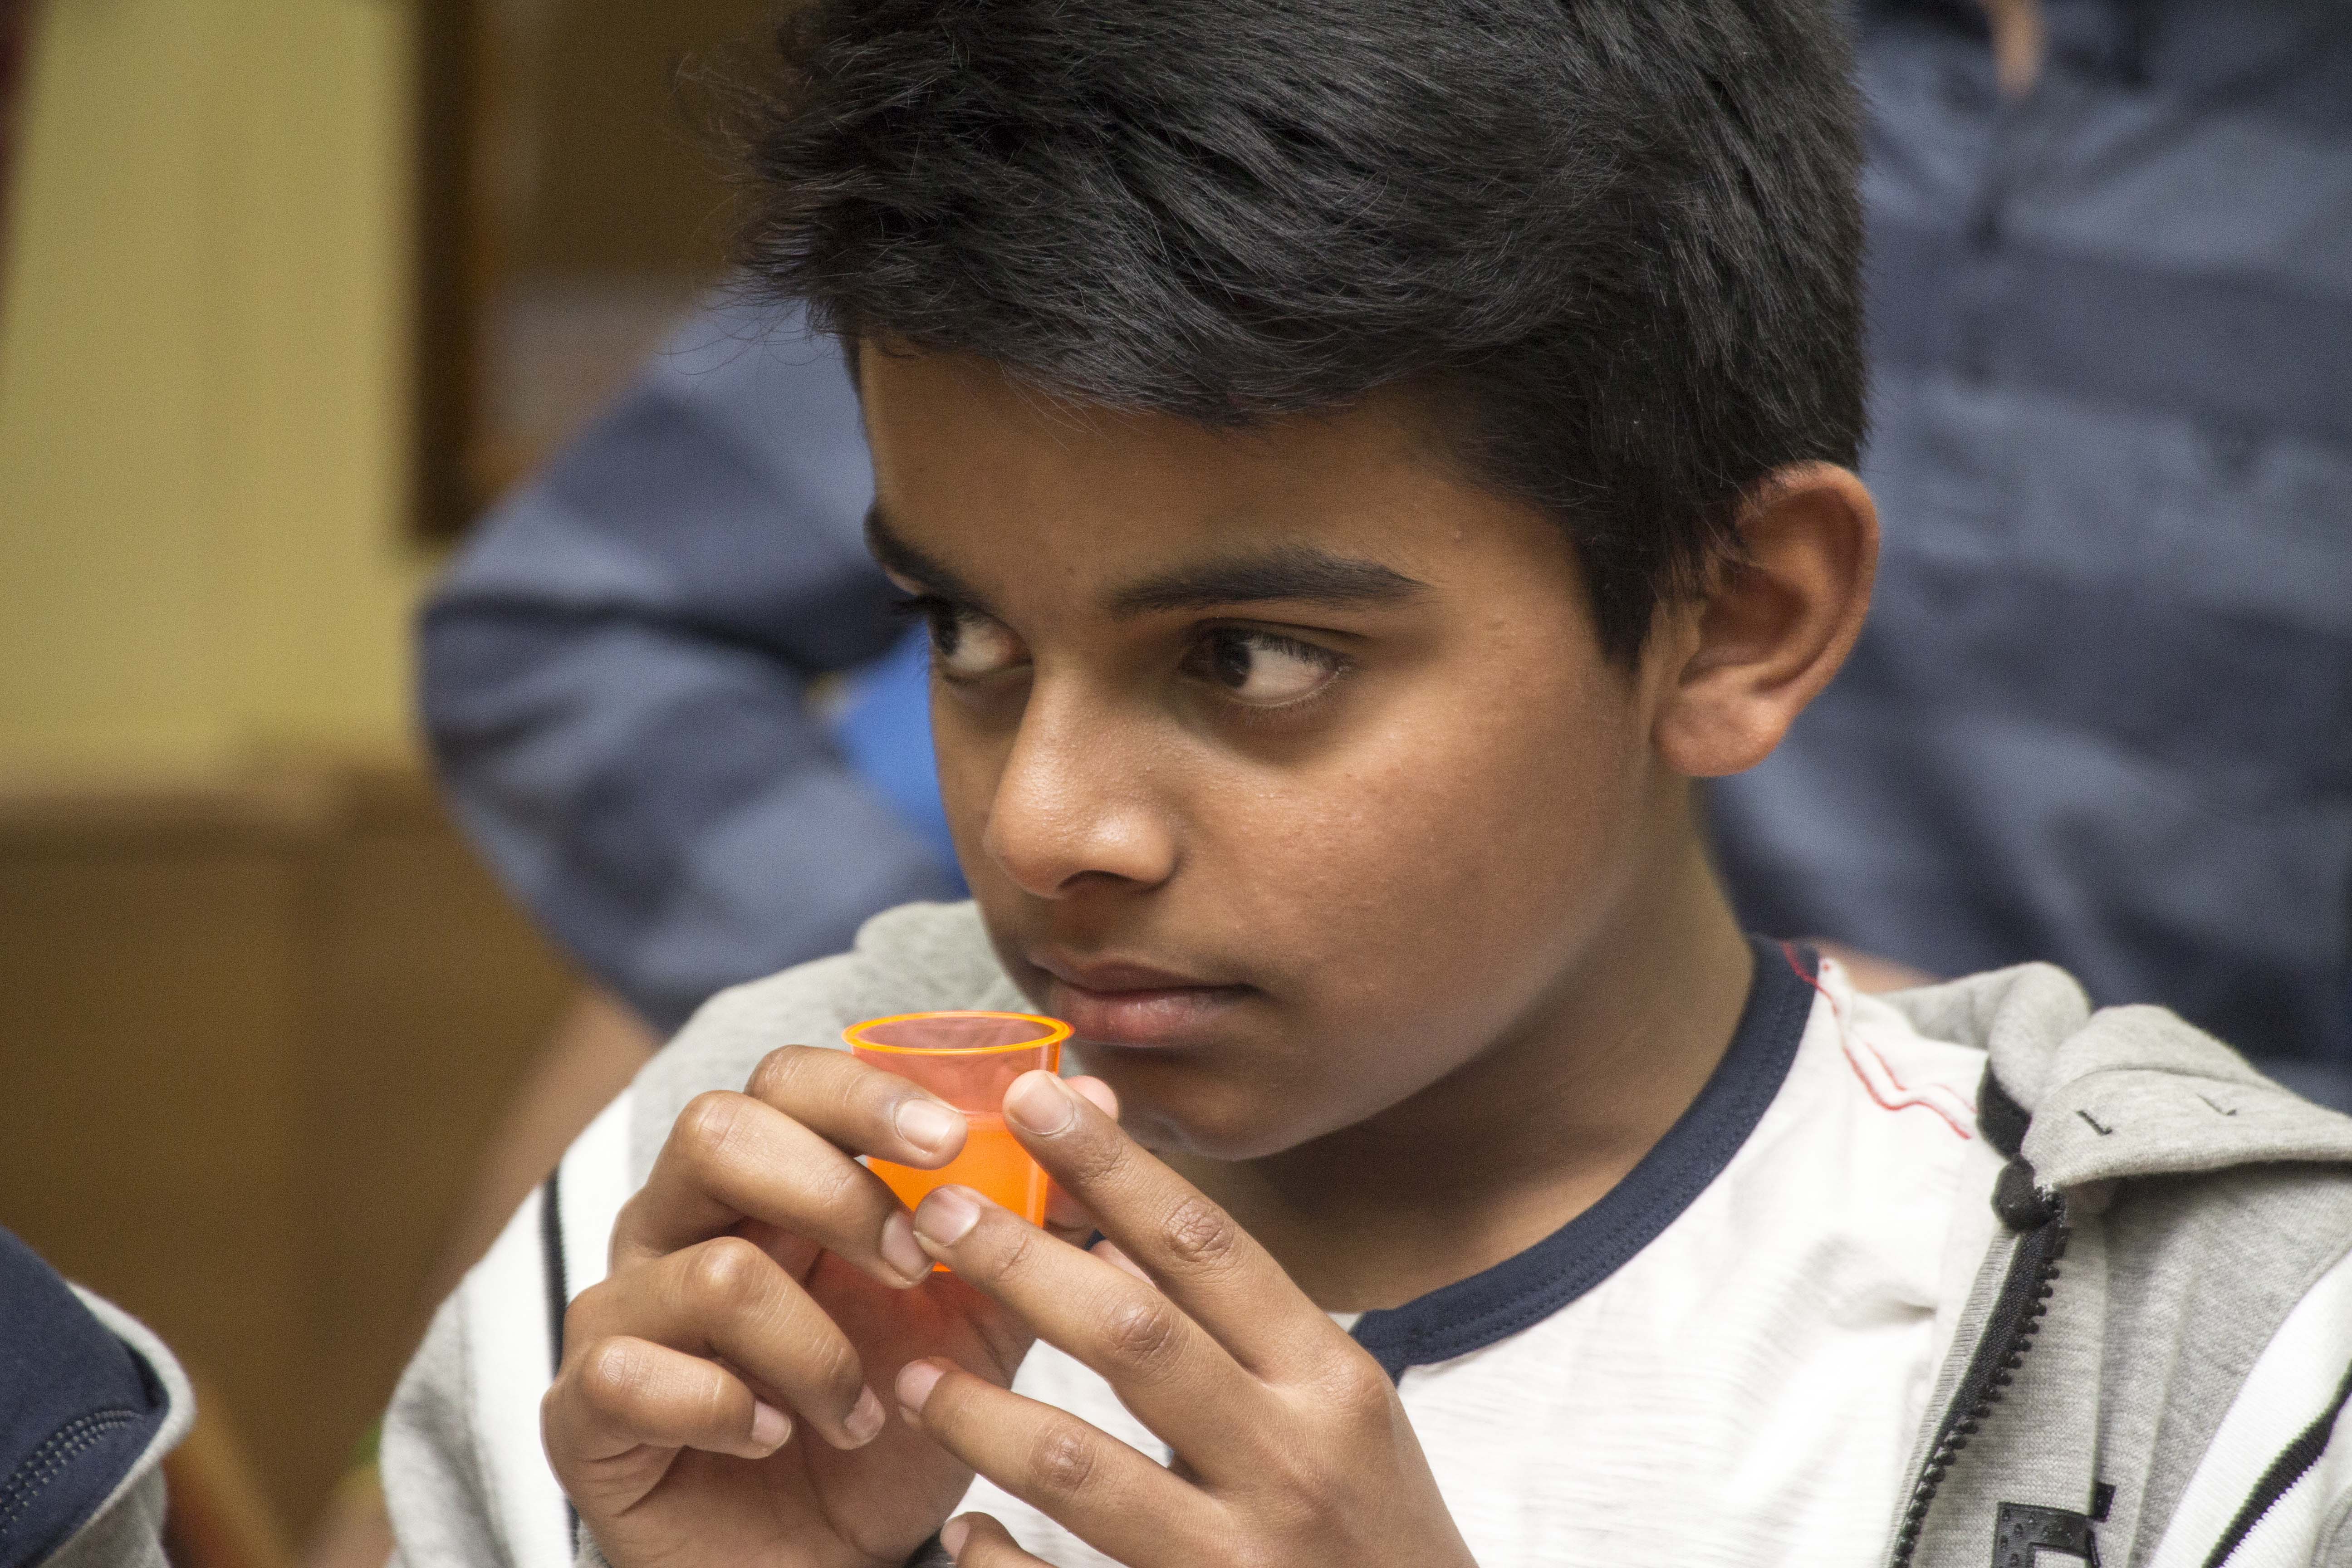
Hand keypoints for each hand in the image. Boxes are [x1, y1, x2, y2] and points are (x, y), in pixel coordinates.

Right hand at [541, 1045, 1112, 1567]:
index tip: (953, 1138)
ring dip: (814, 1347)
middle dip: (832, 1190)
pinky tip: (776, 1439)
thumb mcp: (977, 1323)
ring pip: (705, 1271)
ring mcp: (619, 1315)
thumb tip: (1099, 1092)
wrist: (821, 1566)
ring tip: (864, 1409)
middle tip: (912, 1265)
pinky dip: (727, 1410)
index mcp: (763, 1186)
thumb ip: (1026, 1217)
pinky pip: (631, 1374)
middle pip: (716, 1130)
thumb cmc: (889, 1427)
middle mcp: (675, 1227)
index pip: (787, 1080)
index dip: (865, 1092)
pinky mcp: (582, 1412)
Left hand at [891, 1071, 1477, 1567]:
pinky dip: (1000, 1562)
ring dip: (983, 1413)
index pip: (1208, 1247)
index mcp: (1329, 1382)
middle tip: (939, 1209)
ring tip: (917, 1374)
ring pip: (1080, 1468)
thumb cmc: (1374, 1531)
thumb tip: (1120, 1216)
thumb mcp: (1337, 1412)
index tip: (1037, 1097)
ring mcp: (1242, 1560)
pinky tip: (964, 1529)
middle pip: (1134, 1333)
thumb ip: (1243, 1325)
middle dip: (1024, 1262)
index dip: (1116, 1167)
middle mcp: (1292, 1461)